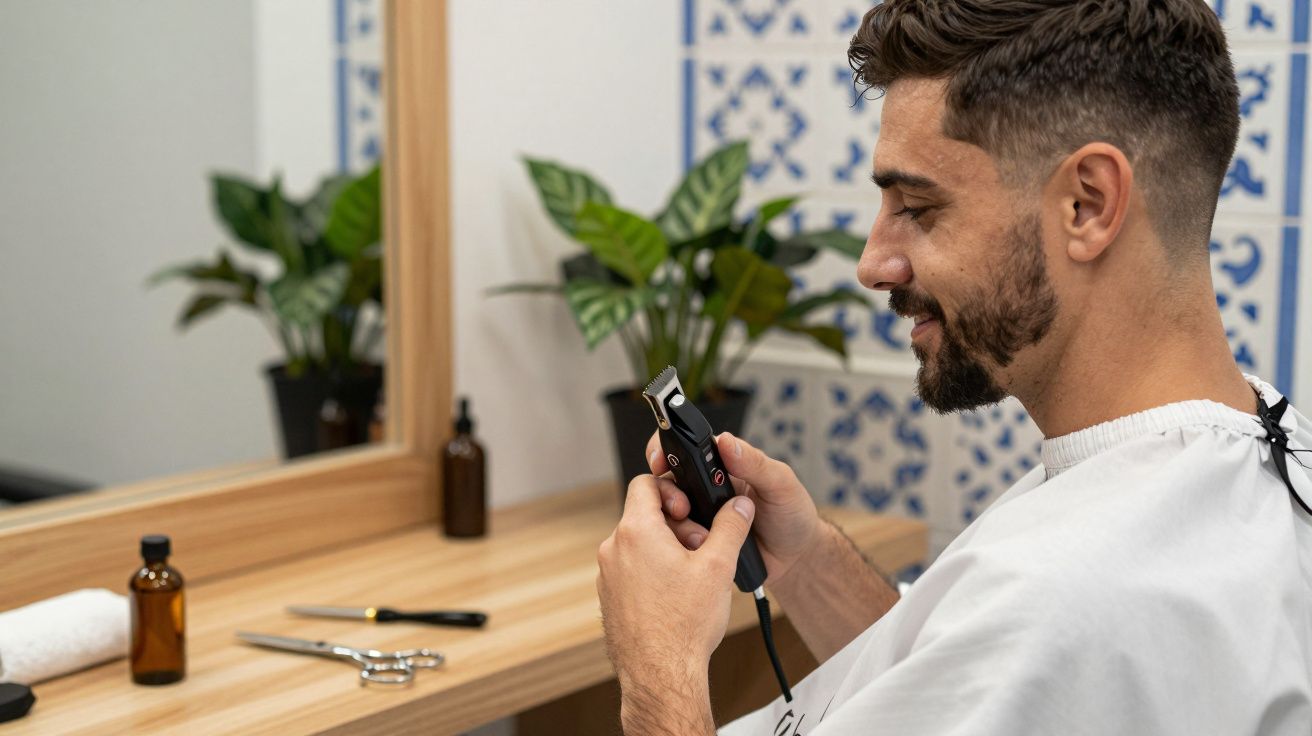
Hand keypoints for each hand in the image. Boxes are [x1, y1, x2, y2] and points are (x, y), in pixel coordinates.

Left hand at [597, 474, 756, 691]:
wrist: (661, 675)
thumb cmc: (684, 625)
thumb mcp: (718, 567)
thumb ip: (731, 527)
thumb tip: (739, 505)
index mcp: (636, 531)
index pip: (646, 483)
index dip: (672, 489)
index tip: (690, 509)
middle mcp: (614, 549)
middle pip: (646, 515)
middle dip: (678, 525)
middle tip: (701, 547)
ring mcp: (608, 575)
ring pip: (639, 543)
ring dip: (667, 548)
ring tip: (693, 575)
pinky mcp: (610, 597)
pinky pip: (632, 569)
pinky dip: (653, 570)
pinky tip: (677, 594)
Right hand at [647, 431, 820, 588]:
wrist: (796, 558)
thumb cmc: (791, 514)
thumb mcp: (780, 484)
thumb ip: (755, 463)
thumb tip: (725, 441)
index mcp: (720, 464)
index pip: (683, 447)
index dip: (664, 451)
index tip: (660, 462)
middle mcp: (703, 486)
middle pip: (666, 481)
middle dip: (665, 494)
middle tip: (681, 508)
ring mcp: (697, 516)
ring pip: (666, 514)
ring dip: (676, 524)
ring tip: (700, 537)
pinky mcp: (697, 543)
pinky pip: (676, 542)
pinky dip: (680, 546)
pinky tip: (698, 551)